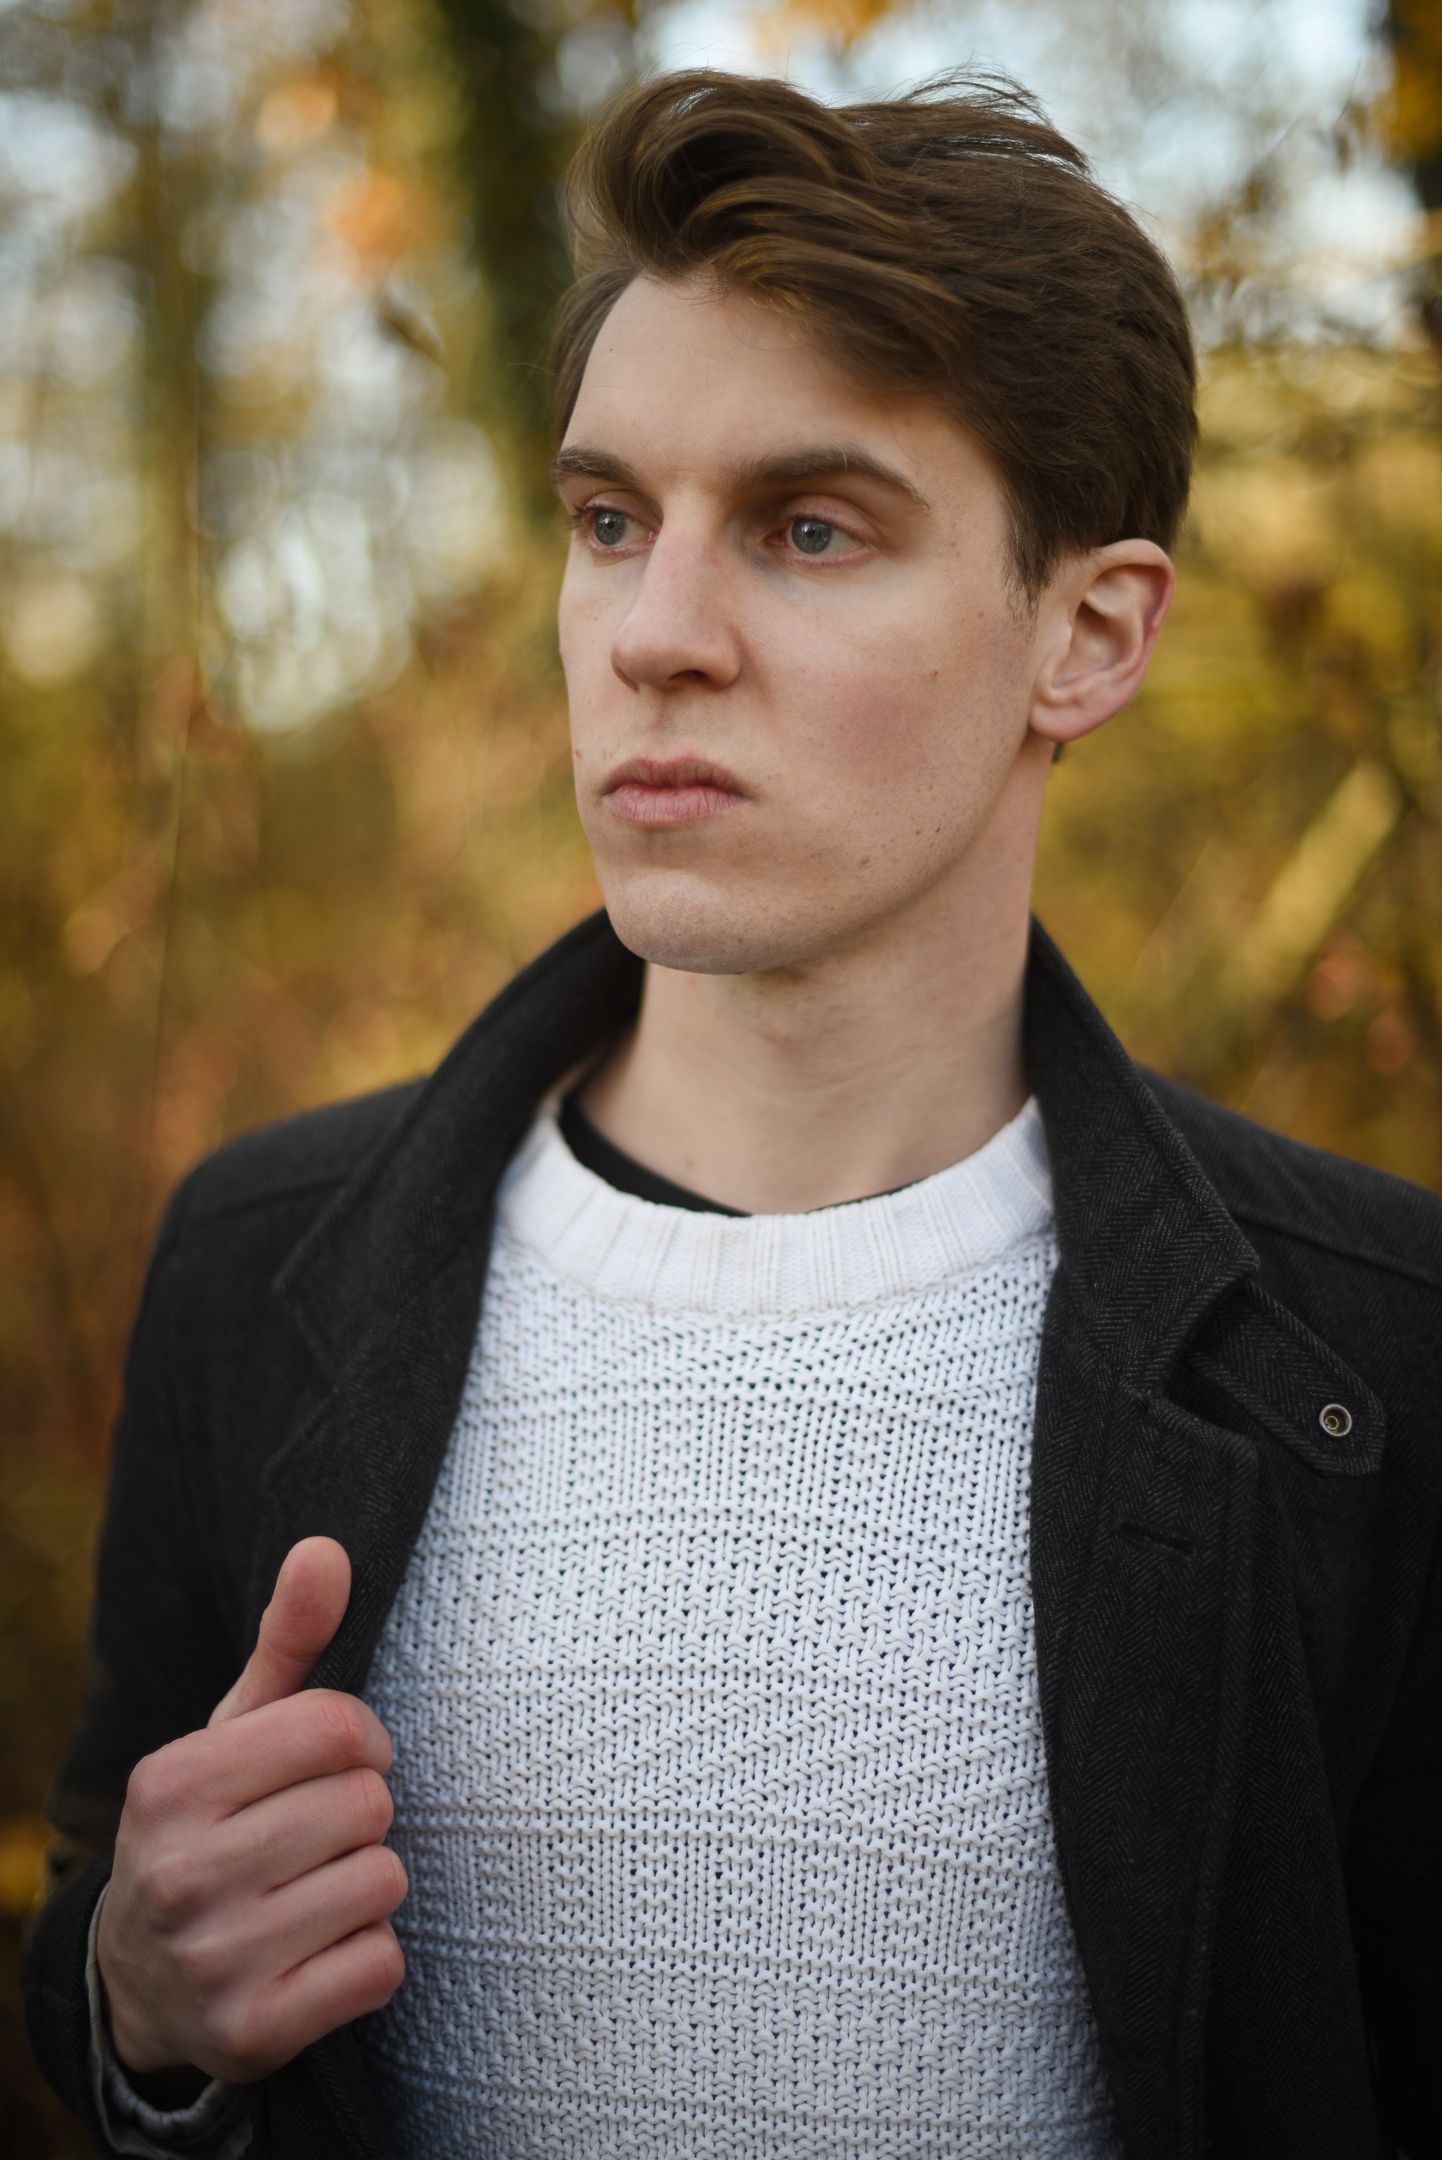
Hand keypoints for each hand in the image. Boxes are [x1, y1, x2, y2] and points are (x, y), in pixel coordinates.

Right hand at [96, 1537, 406, 2085]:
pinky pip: (381, 1965)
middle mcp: (177, 1874)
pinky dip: (369, 1956)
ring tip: (313, 1890)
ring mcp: (211, 1962)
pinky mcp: (254, 2033)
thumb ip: (289, 1640)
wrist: (145, 1980)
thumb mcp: (235, 1732)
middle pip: (368, 1805)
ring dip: (368, 1883)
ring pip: (383, 1881)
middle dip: (361, 1815)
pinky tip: (317, 1951)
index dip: (362, 1740)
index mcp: (168, 1784)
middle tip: (315, 1837)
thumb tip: (328, 1547)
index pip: (340, 1728)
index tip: (339, 1762)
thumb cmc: (214, 1826)